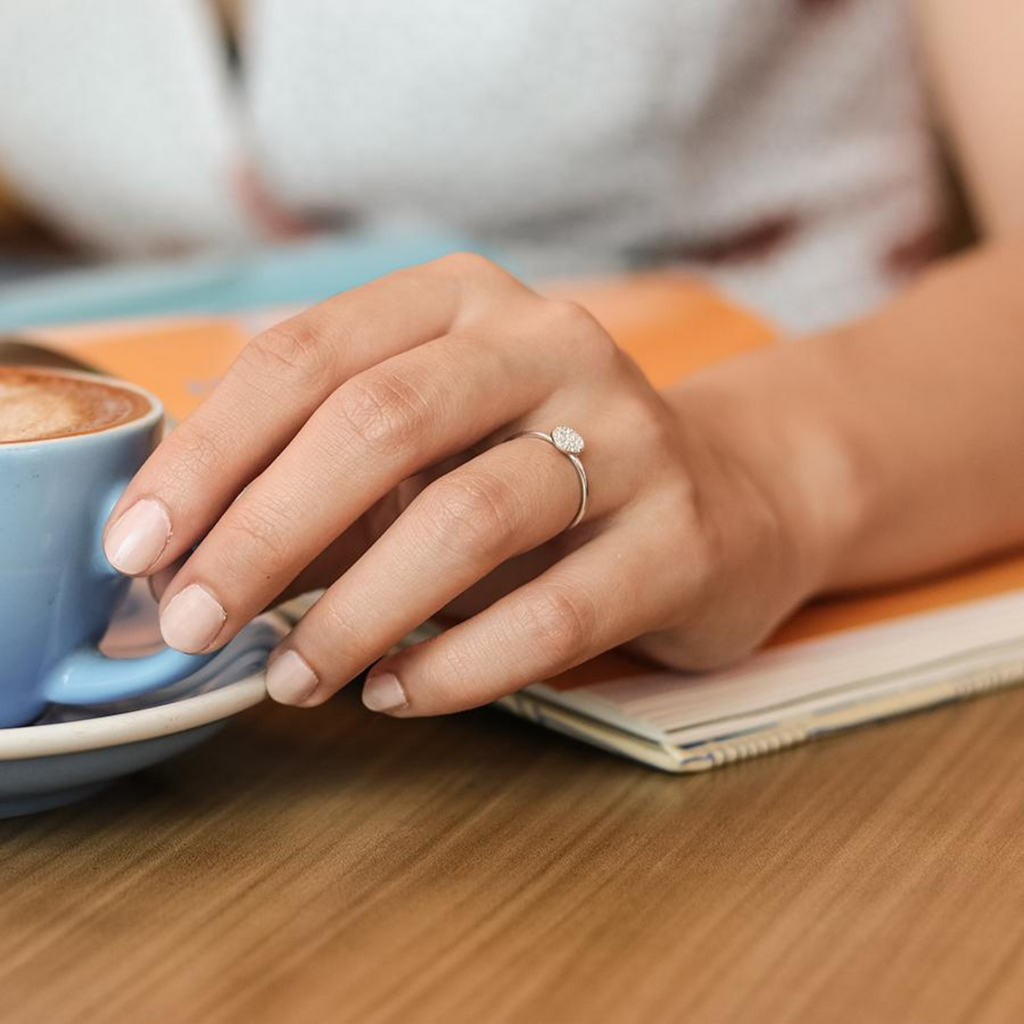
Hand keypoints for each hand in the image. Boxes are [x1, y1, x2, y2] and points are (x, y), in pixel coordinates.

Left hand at [103, 254, 843, 714]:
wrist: (724, 493)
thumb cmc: (542, 468)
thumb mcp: (433, 435)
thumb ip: (325, 459)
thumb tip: (184, 531)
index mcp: (464, 302)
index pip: (308, 355)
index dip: (210, 455)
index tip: (140, 545)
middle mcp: (551, 344)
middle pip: (382, 423)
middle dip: (265, 533)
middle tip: (194, 621)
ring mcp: (629, 434)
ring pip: (469, 518)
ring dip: (357, 611)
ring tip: (294, 676)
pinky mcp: (680, 534)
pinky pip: (555, 612)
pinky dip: (458, 665)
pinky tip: (398, 693)